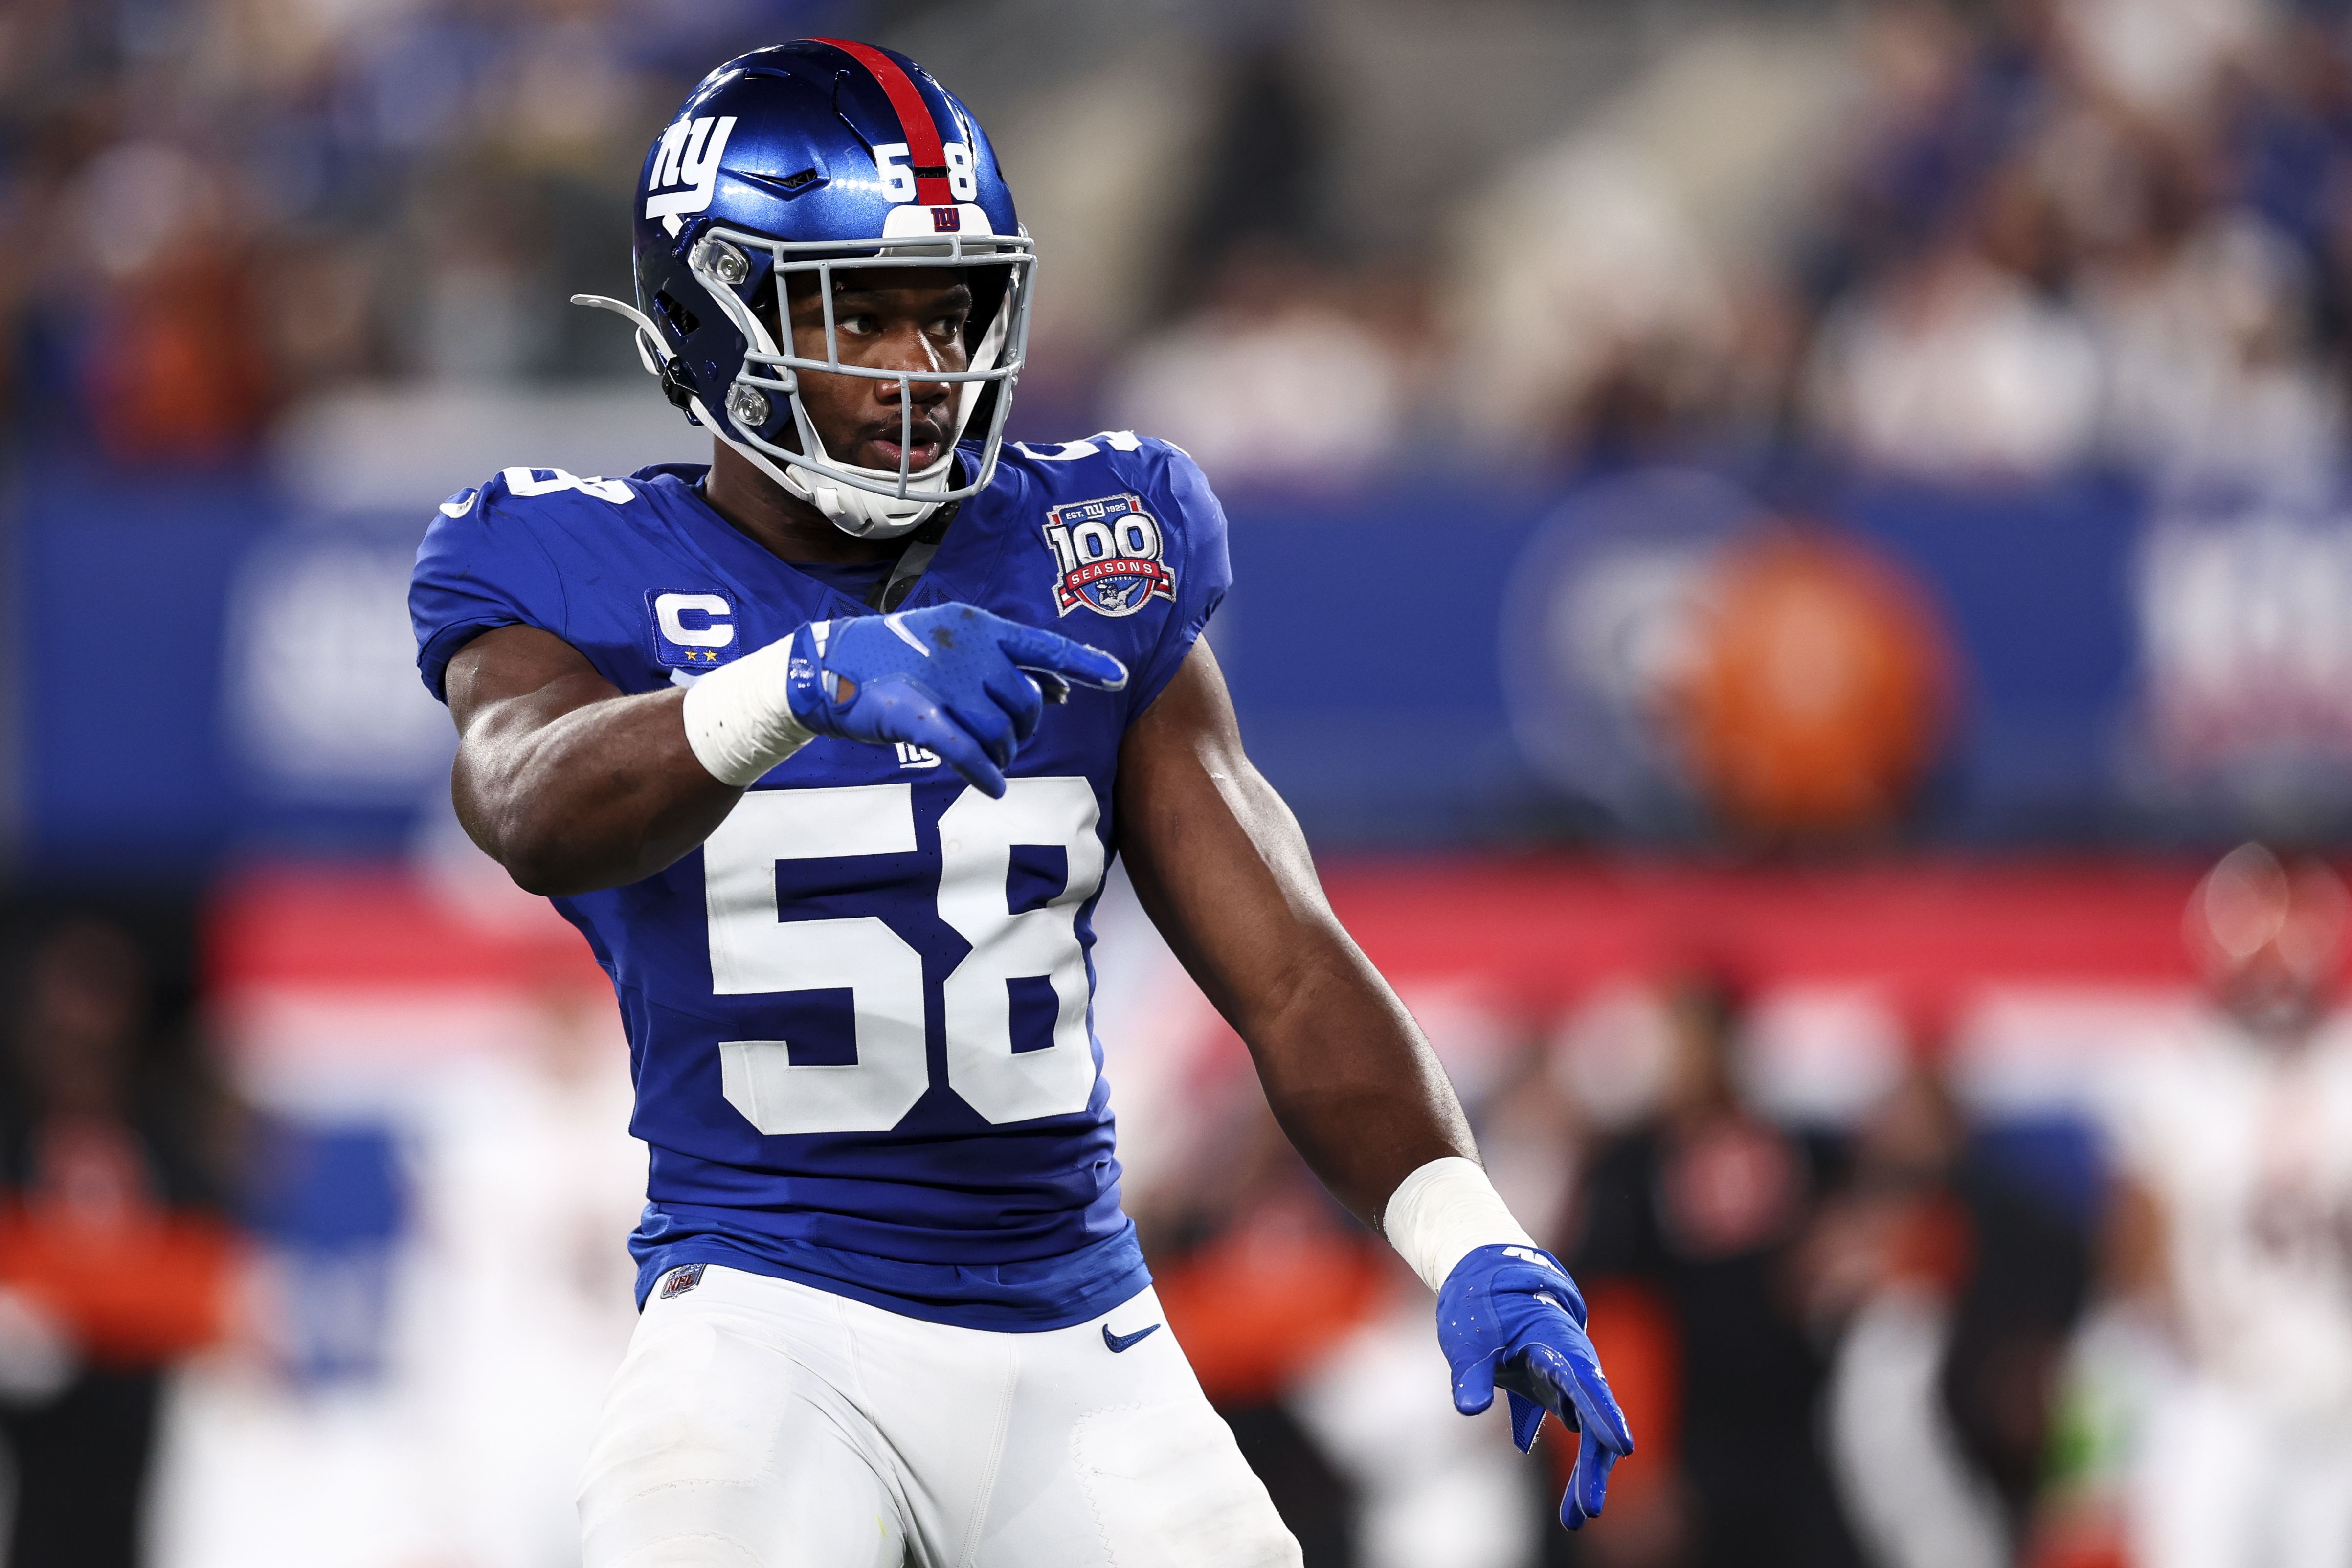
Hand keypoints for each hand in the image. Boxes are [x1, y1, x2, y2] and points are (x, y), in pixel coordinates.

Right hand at [784, 604, 1126, 795]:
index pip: (1045, 645)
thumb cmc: (903, 661)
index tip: (1119, 678)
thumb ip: (1012, 669)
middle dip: (1024, 731)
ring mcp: (940, 681)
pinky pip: (965, 751)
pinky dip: (983, 772)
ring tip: (985, 757)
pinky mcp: (914, 716)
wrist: (832, 669)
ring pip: (998, 732)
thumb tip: (1063, 692)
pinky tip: (991, 786)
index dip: (1084, 663)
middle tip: (1005, 741)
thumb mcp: (961, 652)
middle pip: (1024, 703)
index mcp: (981, 628)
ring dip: (1001, 754)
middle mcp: (966, 649)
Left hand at [1437, 1244, 1633, 1530]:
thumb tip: (1470, 1410)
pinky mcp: (1555, 1391)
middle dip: (1594, 1464)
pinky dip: (1572, 1463)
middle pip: (1592, 1415)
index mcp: (1553, 1340)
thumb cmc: (1480, 1303)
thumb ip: (1470, 1373)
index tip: (1622, 1447)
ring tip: (1576, 1518)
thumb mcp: (1467, 1336)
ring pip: (1588, 1429)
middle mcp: (1569, 1362)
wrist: (1489, 1279)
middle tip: (1588, 1511)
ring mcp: (1566, 1379)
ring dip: (1587, 1472)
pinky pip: (1574, 1429)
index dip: (1601, 1412)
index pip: (1582, 1379)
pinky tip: (1570, 1504)